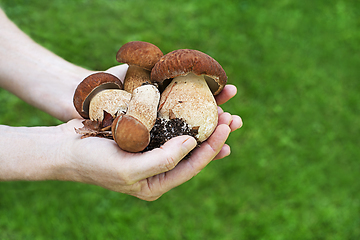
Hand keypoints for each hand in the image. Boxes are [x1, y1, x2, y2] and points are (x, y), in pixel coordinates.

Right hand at [57, 83, 241, 200]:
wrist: (66, 148)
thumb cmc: (95, 163)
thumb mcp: (131, 170)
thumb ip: (164, 160)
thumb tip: (193, 143)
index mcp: (158, 181)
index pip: (193, 166)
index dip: (212, 147)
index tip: (226, 126)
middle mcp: (159, 165)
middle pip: (194, 150)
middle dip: (214, 133)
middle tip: (232, 117)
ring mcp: (152, 147)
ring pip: (184, 134)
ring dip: (202, 120)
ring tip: (222, 107)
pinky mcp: (144, 132)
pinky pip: (168, 121)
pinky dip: (182, 111)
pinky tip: (194, 100)